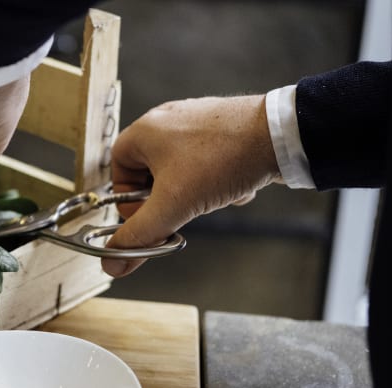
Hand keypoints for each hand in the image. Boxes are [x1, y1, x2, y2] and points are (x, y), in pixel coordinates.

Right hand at [101, 95, 282, 276]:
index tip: (146, 215)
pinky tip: (233, 184)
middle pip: (151, 172)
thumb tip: (111, 262)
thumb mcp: (173, 205)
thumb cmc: (222, 160)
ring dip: (195, 191)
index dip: (127, 197)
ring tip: (214, 195)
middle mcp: (166, 121)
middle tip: (182, 208)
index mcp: (145, 131)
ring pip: (181, 170)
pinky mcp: (221, 126)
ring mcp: (195, 121)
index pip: (118, 167)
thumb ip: (140, 235)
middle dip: (169, 197)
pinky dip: (216, 179)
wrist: (280, 135)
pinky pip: (206, 161)